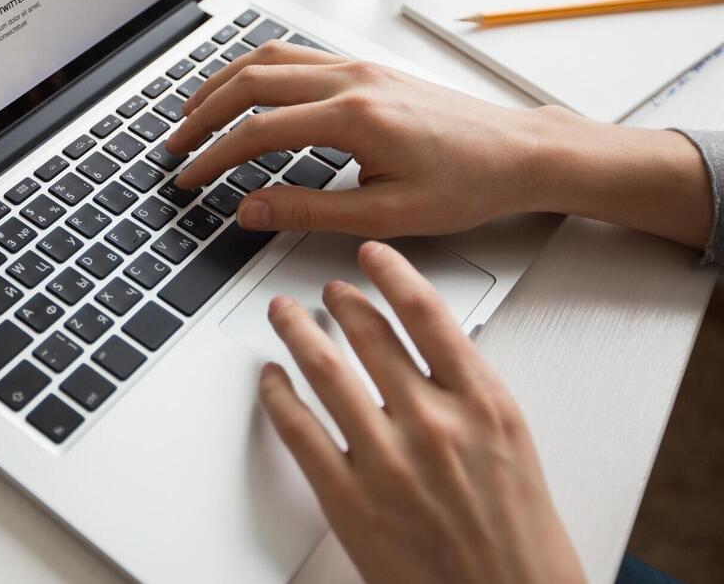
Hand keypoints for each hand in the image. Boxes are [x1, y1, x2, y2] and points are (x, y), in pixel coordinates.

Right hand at [164, 43, 711, 247]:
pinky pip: (295, 56)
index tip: (188, 178)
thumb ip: (308, 210)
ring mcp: (357, 68)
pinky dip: (255, 69)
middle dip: (202, 113)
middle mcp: (349, 81)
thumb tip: (249, 210)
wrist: (520, 153)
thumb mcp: (385, 216)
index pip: (257, 130)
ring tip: (192, 112)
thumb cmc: (467, 185)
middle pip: (250, 81)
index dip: (213, 156)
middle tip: (173, 145)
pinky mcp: (366, 69)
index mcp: (352, 117)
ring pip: (269, 58)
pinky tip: (244, 89)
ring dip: (223, 82)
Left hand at [259, 241, 585, 583]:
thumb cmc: (518, 532)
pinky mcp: (348, 497)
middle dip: (340, 302)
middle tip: (326, 290)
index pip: (427, 314)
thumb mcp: (510, 442)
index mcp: (482, 404)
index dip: (393, 274)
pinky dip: (277, 395)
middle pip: (369, 336)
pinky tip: (271, 379)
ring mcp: (386, 459)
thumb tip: (425, 346)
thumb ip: (467, 390)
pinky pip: (298, 430)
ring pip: (324, 372)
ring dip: (297, 334)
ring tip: (284, 315)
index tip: (372, 256)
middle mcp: (432, 423)